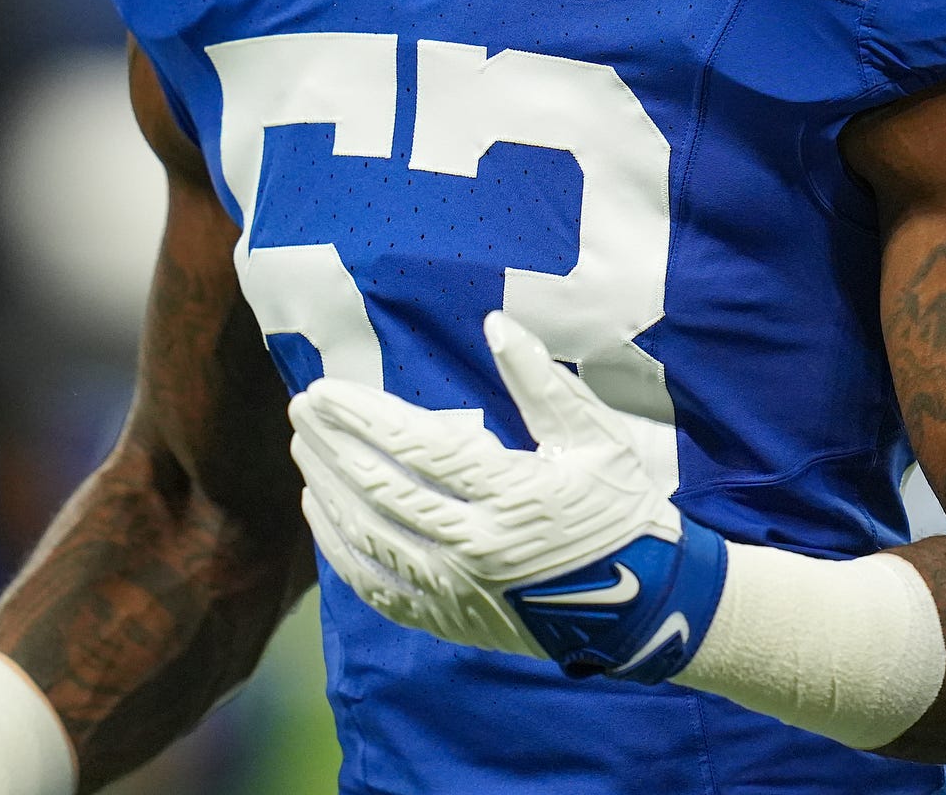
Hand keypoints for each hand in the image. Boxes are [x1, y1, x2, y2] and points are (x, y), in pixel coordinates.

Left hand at [288, 311, 726, 682]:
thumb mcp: (595, 437)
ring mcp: (457, 589)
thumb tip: (496, 325)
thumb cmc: (621, 508)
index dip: (364, 417)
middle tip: (301, 408)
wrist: (644, 606)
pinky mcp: (448, 619)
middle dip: (333, 445)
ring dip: (328, 489)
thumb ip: (542, 381)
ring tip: (305, 449)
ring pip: (368, 537)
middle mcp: (475, 546)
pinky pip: (375, 586)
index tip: (325, 390)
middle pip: (380, 488)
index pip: (417, 448)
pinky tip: (321, 513)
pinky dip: (339, 549)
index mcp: (513, 494)